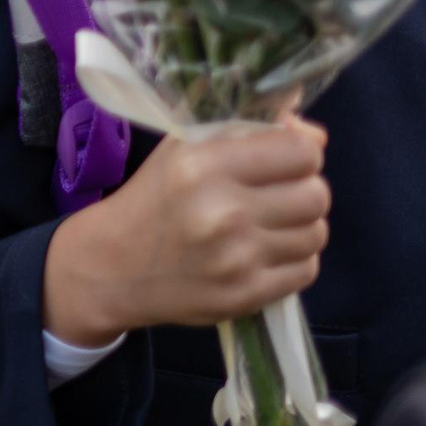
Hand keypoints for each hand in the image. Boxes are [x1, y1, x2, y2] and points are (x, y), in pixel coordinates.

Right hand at [44, 119, 330, 346]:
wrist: (110, 267)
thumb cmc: (153, 198)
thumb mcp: (184, 148)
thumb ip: (247, 131)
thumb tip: (314, 134)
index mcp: (203, 165)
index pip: (301, 152)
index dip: (300, 153)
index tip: (283, 160)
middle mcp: (222, 211)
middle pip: (316, 195)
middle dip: (303, 190)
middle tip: (276, 195)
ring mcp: (236, 258)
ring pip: (316, 234)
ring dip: (299, 227)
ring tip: (268, 225)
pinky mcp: (245, 295)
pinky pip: (306, 270)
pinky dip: (292, 259)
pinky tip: (262, 253)